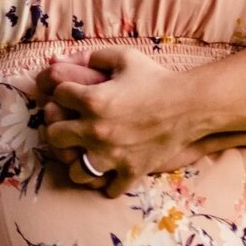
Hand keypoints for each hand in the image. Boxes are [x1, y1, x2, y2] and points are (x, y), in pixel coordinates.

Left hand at [36, 46, 203, 194]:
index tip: (75, 94)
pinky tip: (111, 170)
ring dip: (78, 162)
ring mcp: (113, 155)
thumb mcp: (125, 57)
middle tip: (71, 125)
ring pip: (75, 171)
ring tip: (85, 153)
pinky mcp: (131, 171)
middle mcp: (96, 130)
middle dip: (59, 128)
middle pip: (54, 136)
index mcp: (92, 100)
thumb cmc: (158, 78)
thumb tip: (58, 59)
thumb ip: (91, 56)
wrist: (192, 105)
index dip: (64, 93)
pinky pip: (109, 189)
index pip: (57, 96)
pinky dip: (108, 183)